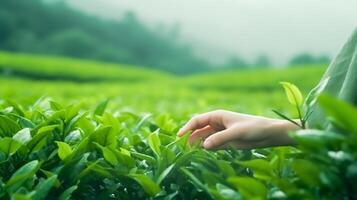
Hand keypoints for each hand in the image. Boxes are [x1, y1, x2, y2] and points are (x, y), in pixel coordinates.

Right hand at [177, 110, 298, 149]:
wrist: (269, 134)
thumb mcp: (236, 132)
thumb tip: (203, 146)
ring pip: (204, 139)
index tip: (179, 137)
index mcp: (218, 116)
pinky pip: (212, 145)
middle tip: (184, 149)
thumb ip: (220, 139)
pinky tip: (203, 154)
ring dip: (198, 145)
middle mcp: (217, 124)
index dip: (187, 127)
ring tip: (192, 153)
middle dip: (191, 138)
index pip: (197, 120)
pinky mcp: (225, 142)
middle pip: (199, 130)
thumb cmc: (254, 127)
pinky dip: (207, 149)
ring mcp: (221, 133)